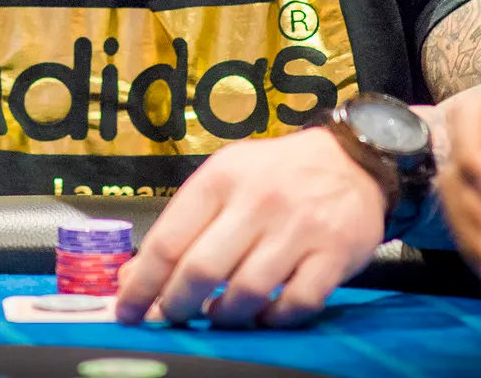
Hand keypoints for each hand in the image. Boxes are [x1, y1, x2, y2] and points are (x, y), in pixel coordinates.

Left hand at [115, 128, 383, 327]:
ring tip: (216, 315)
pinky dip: (272, 320)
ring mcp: (298, 229)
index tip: (127, 310)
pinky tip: (262, 316)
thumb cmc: (277, 174)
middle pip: (201, 270)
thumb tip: (133, 275)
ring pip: (246, 293)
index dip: (142, 284)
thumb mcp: (224, 180)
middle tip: (170, 318)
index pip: (168, 240)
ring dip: (223, 316)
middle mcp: (257, 201)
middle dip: (176, 306)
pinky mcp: (334, 254)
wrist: (353, 159)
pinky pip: (295, 305)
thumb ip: (181, 224)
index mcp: (221, 178)